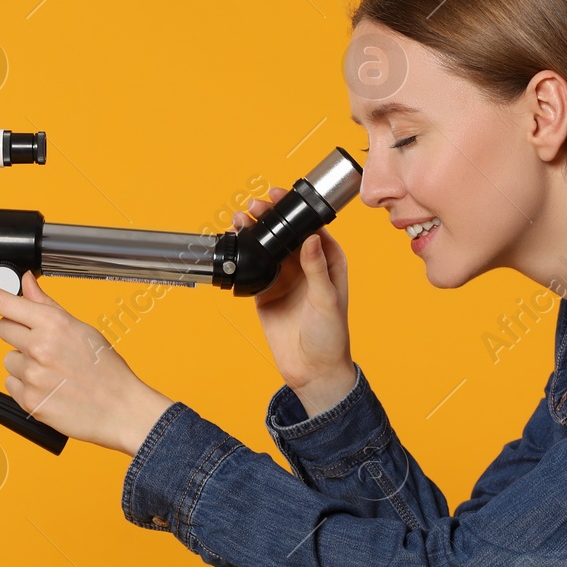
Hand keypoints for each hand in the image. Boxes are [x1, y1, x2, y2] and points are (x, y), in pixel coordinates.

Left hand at [0, 271, 174, 456]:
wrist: (120, 409)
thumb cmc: (106, 370)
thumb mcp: (81, 329)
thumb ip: (47, 305)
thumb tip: (27, 283)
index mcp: (53, 324)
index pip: (4, 302)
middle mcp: (39, 347)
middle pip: (3, 329)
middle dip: (18, 333)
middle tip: (43, 345)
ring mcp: (32, 375)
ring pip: (8, 360)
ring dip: (24, 364)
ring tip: (53, 372)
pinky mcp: (28, 400)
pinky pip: (11, 384)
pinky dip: (26, 386)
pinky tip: (49, 387)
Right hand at [233, 187, 354, 413]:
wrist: (312, 369)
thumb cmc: (331, 336)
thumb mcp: (327, 300)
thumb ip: (316, 269)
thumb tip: (311, 238)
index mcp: (327, 260)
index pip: (310, 227)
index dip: (295, 210)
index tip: (281, 197)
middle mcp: (306, 265)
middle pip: (286, 232)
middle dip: (270, 216)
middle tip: (255, 207)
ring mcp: (284, 277)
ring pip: (267, 246)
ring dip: (254, 231)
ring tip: (240, 219)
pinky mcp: (266, 290)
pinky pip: (253, 267)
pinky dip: (243, 254)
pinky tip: (234, 242)